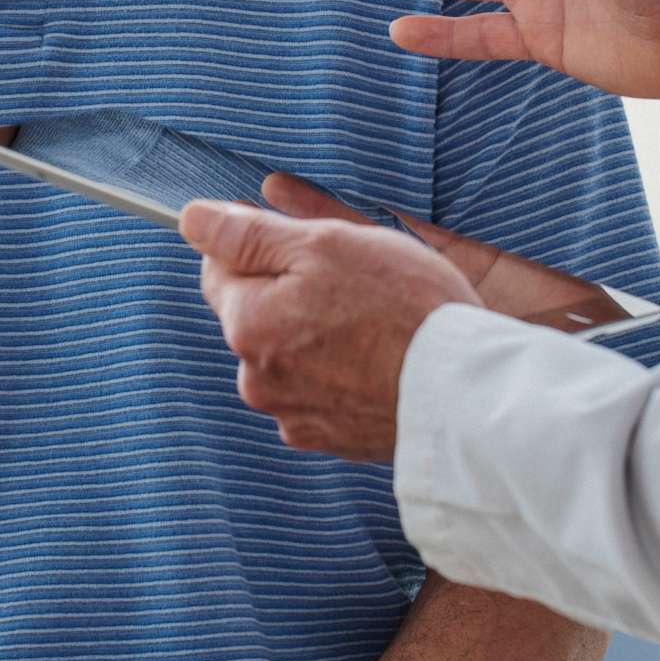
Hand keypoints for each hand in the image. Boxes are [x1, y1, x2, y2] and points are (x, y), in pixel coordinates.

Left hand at [178, 193, 480, 459]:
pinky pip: (321, 393)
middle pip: (256, 316)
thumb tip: (193, 219)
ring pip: (290, 356)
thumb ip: (249, 234)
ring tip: (378, 327)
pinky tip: (381, 364)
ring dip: (318, 337)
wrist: (466, 393)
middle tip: (357, 284)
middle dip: (292, 295)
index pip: (220, 269)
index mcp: (246, 324)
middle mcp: (256, 380)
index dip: (263, 246)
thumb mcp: (325, 245)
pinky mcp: (331, 441)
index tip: (311, 246)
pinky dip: (342, 376)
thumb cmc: (404, 309)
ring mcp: (294, 416)